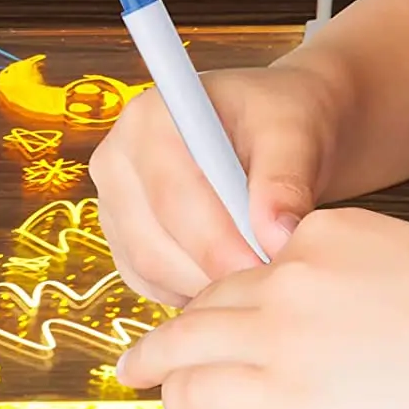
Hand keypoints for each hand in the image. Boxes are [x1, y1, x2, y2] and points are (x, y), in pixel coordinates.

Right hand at [89, 60, 346, 307]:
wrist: (271, 134)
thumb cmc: (279, 124)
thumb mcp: (294, 137)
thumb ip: (283, 182)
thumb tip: (274, 237)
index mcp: (150, 118)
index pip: (173, 196)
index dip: (218, 242)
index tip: (264, 266)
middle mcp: (118, 159)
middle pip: (155, 242)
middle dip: (216, 269)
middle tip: (269, 281)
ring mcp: (115, 202)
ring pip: (151, 270)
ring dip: (207, 284)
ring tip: (258, 273)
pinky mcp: (123, 238)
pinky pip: (151, 284)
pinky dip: (193, 290)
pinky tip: (233, 272)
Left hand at [114, 205, 408, 408]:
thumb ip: (362, 291)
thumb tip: (343, 336)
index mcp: (333, 231)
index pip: (253, 262)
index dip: (228, 293)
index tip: (212, 309)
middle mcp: (295, 270)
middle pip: (212, 295)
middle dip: (181, 323)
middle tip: (151, 345)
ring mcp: (283, 329)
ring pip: (191, 338)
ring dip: (160, 357)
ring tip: (138, 369)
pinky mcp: (282, 393)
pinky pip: (204, 388)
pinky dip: (180, 392)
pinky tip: (168, 397)